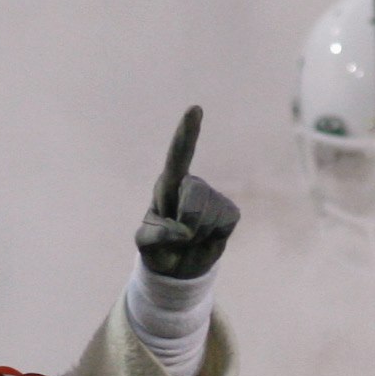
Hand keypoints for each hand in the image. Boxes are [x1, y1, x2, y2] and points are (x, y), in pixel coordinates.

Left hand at [134, 104, 237, 277]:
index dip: (187, 132)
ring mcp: (212, 197)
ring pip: (210, 213)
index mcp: (167, 185)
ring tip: (191, 239)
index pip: (178, 155)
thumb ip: (156, 236)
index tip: (195, 109)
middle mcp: (192, 185)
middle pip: (195, 196)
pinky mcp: (229, 211)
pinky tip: (206, 237)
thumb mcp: (145, 243)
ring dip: (198, 234)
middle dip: (186, 223)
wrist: (178, 266)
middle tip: (180, 237)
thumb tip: (182, 231)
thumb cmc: (158, 247)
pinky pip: (225, 221)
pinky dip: (213, 237)